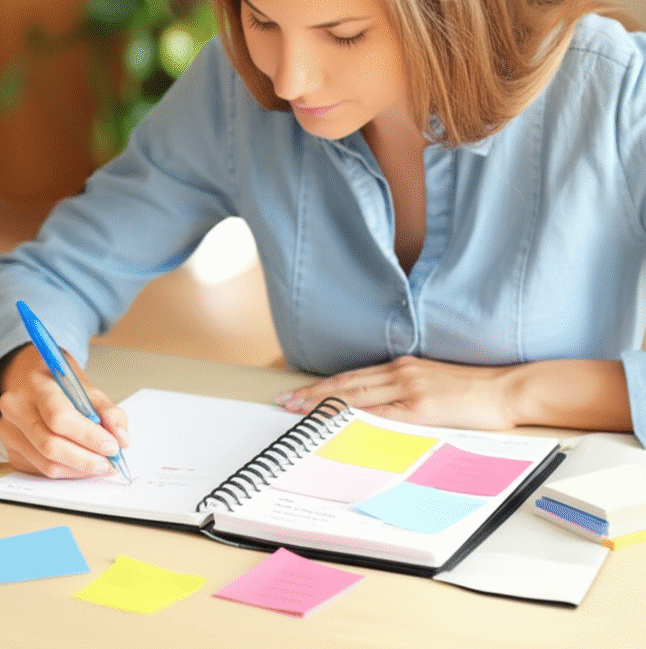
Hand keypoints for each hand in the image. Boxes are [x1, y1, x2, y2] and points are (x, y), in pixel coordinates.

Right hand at [0, 344, 129, 477]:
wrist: (30, 381)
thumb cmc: (60, 384)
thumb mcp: (87, 388)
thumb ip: (108, 412)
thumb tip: (121, 439)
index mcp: (37, 386)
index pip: (59, 417)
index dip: (88, 436)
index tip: (111, 446)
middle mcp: (16, 408)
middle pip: (50, 445)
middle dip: (85, 459)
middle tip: (109, 464)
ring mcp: (9, 431)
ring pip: (46, 463)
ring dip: (78, 470)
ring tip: (100, 466)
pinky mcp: (11, 451)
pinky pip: (41, 470)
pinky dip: (67, 471)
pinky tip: (81, 465)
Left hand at [276, 356, 517, 430]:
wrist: (506, 389)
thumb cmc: (472, 390)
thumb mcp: (432, 383)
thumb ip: (404, 391)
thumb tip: (378, 407)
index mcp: (401, 366)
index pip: (352, 377)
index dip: (322, 386)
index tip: (298, 394)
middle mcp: (399, 372)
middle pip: (345, 384)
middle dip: (312, 394)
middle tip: (284, 403)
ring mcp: (408, 388)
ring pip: (355, 395)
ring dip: (322, 403)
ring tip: (297, 411)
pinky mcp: (420, 407)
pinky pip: (380, 413)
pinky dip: (354, 417)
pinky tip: (336, 422)